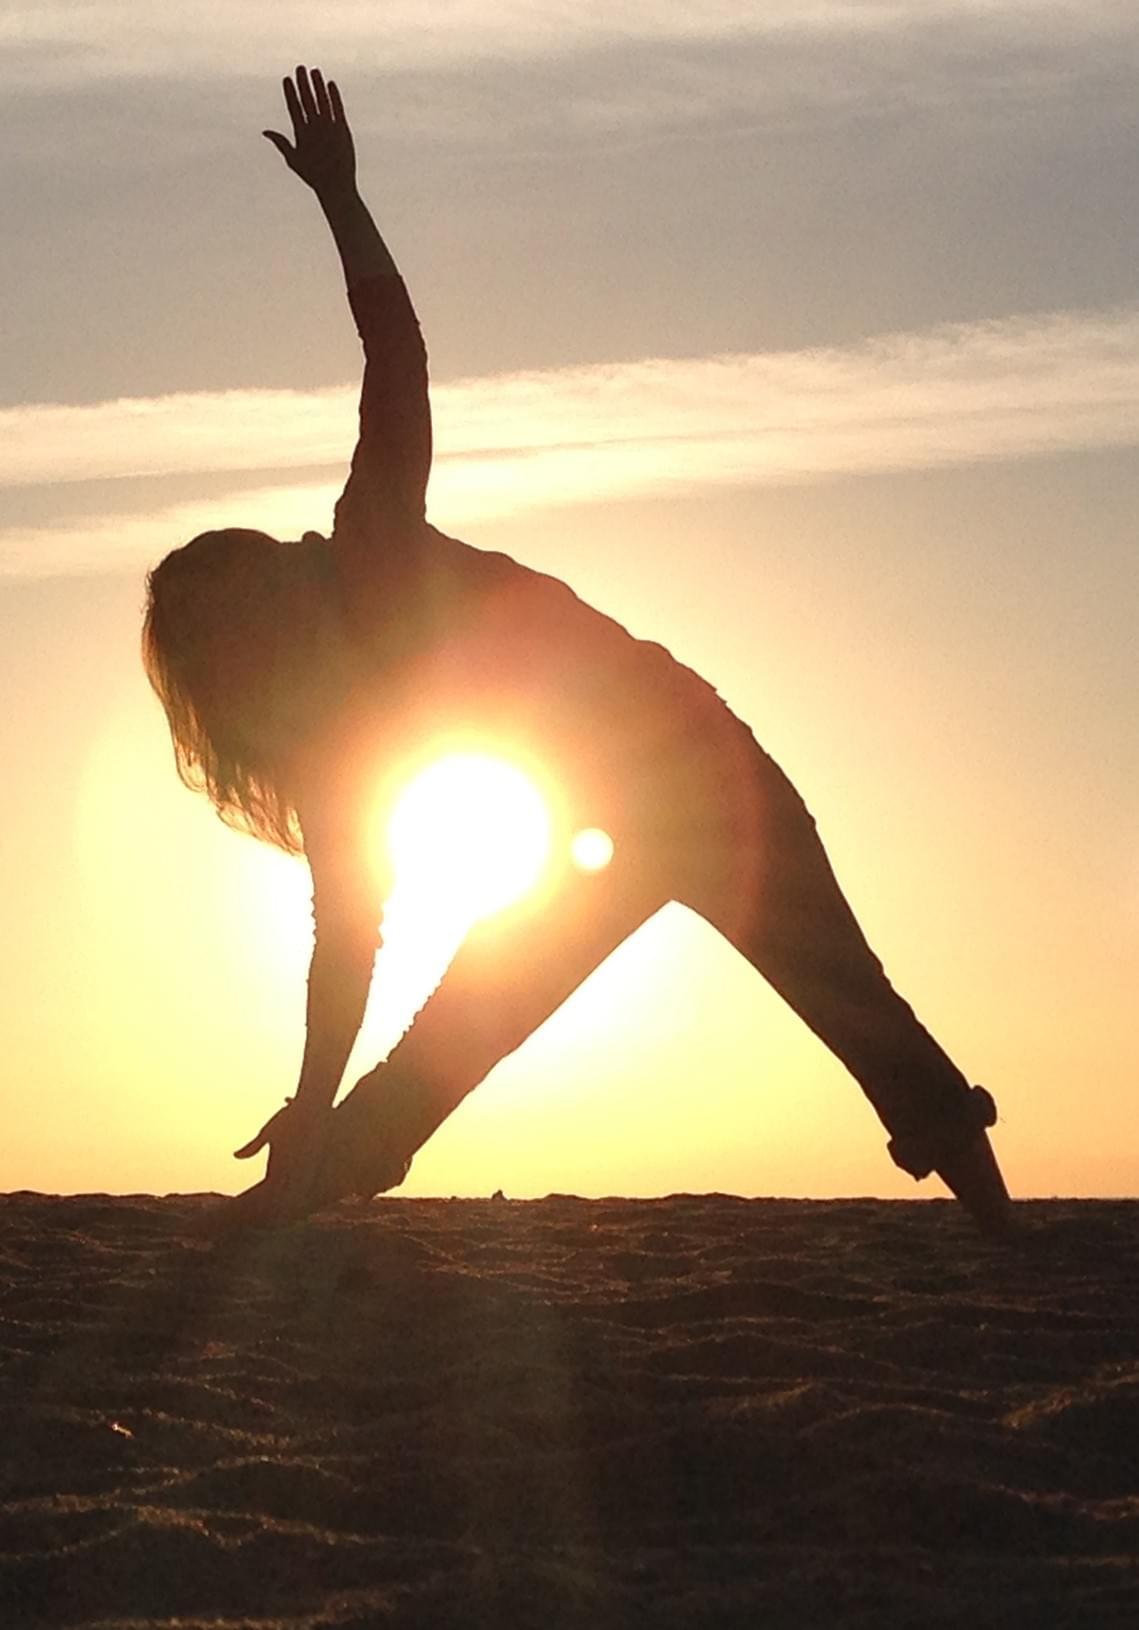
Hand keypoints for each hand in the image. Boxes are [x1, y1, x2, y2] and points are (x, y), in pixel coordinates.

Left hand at [263, 65, 355, 199]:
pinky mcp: (342, 130)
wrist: (335, 187)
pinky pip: (337, 110)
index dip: (290, 94)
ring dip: (318, 87)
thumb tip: (265, 131)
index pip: (295, 108)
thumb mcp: (294, 159)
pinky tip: (329, 84)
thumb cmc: (314, 177)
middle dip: (303, 85)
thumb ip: (281, 143)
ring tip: (314, 71)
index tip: (286, 79)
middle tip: (299, 68)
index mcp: (302, 133)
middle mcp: (315, 127)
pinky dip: (334, 97)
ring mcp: (328, 127)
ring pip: (322, 102)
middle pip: (308, 101)